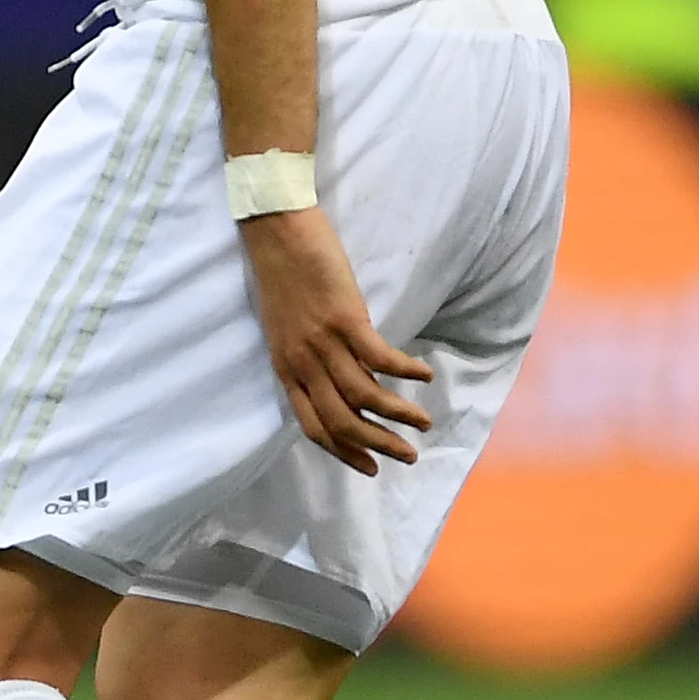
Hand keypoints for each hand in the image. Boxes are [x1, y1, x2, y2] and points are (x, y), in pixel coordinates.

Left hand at [238, 201, 432, 473]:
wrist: (274, 233)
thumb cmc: (281, 277)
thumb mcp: (284, 330)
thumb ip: (306, 359)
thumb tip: (339, 380)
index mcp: (285, 369)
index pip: (313, 427)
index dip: (343, 452)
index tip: (371, 466)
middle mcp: (302, 363)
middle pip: (342, 422)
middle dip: (378, 445)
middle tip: (408, 456)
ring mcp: (322, 343)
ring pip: (364, 397)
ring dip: (399, 416)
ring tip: (424, 423)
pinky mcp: (344, 319)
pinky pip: (380, 358)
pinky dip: (406, 372)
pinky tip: (425, 375)